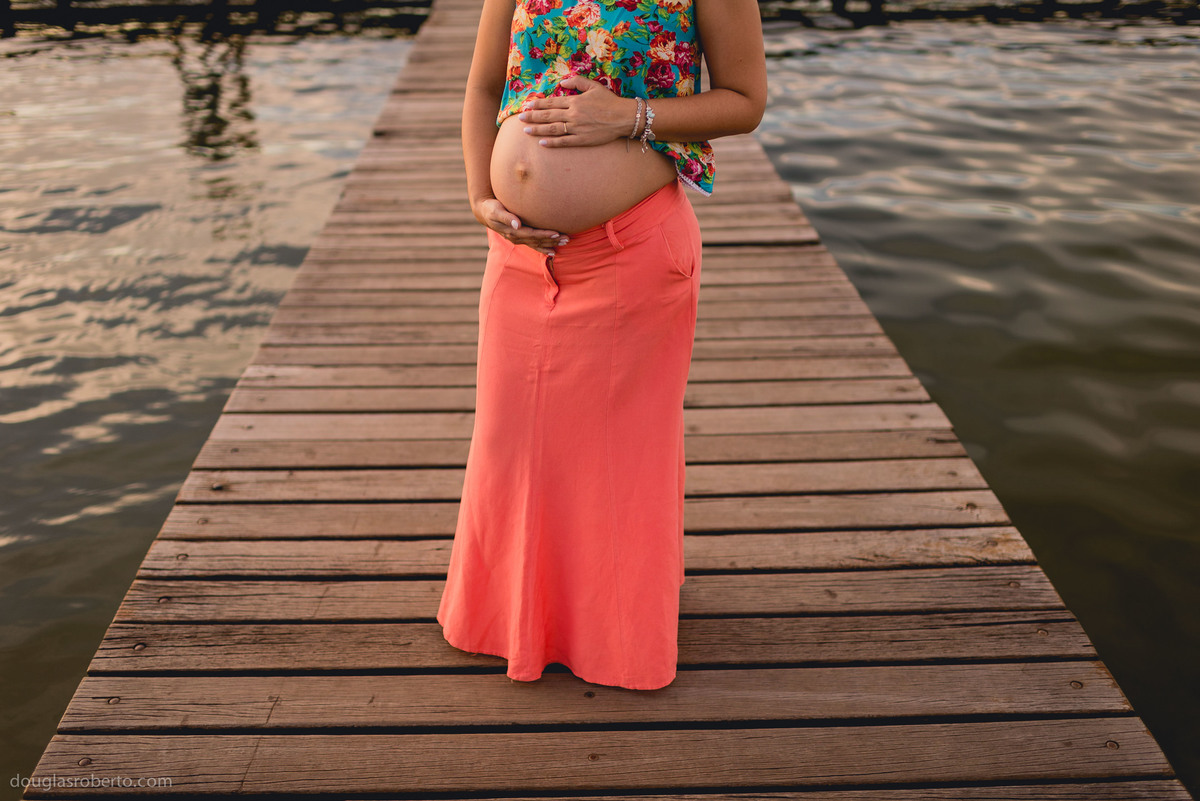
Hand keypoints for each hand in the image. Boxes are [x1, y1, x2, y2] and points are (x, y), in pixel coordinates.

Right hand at [473, 197, 567, 256]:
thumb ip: (506, 216)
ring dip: (551, 244)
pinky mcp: (520, 237)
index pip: (532, 234)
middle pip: (537, 241)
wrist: (485, 213)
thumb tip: (517, 224)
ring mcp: (519, 239)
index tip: (557, 233)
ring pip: (537, 244)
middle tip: (567, 239)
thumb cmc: (491, 208)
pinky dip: (544, 248)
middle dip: (552, 240)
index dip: (544, 235)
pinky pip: (534, 245)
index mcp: (512, 232)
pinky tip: (553, 251)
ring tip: (565, 242)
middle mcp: (516, 238)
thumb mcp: (496, 210)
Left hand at [518, 74, 635, 147]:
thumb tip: (563, 82)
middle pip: (548, 116)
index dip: (538, 104)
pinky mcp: (582, 140)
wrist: (624, 117)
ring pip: (552, 129)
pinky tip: (542, 143)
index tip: (527, 105)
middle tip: (520, 118)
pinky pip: (564, 142)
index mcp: (575, 101)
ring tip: (526, 130)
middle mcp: (573, 115)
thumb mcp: (594, 86)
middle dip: (532, 117)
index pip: (552, 103)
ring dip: (538, 130)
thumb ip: (577, 82)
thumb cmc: (610, 101)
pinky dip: (552, 143)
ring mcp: (577, 128)